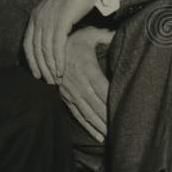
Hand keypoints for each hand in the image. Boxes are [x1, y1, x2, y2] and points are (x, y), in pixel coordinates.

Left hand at [23, 0, 99, 83]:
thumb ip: (53, 24)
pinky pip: (56, 44)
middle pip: (35, 49)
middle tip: (48, 81)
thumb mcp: (58, 11)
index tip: (37, 74)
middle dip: (41, 67)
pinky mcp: (61, 19)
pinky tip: (61, 69)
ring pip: (45, 49)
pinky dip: (58, 59)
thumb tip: (54, 41)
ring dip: (51, 66)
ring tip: (56, 79)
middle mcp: (38, 18)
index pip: (27, 43)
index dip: (31, 60)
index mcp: (35, 16)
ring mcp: (48, 18)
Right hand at [57, 27, 113, 142]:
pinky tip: (98, 136)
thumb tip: (122, 34)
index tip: (125, 111)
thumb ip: (107, 36)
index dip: (113, 101)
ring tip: (113, 137)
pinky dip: (87, 126)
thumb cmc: (72, 39)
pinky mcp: (64, 97)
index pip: (102, 88)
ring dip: (100, 126)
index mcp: (86, 68)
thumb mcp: (90, 34)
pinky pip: (77, 114)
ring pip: (87, 112)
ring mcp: (70, 92)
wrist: (46, 46)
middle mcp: (77, 82)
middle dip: (109, 119)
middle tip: (123, 130)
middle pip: (96, 104)